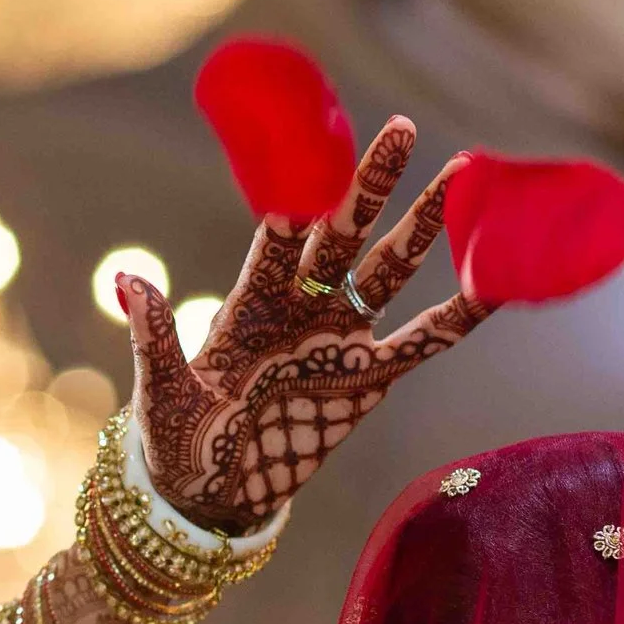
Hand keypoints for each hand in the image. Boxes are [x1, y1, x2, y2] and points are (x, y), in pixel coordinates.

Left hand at [123, 116, 490, 533]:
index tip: (319, 159)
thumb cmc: (177, 441)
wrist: (211, 496)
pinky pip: (423, 343)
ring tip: (461, 172)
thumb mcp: (161, 394)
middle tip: (399, 128)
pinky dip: (461, 315)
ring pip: (389, 270)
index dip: (299, 201)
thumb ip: (154, 338)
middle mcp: (300, 308)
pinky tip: (496, 280)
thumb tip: (126, 279)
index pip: (280, 240)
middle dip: (370, 186)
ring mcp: (339, 339)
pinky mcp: (369, 380)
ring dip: (422, 226)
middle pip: (342, 235)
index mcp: (249, 303)